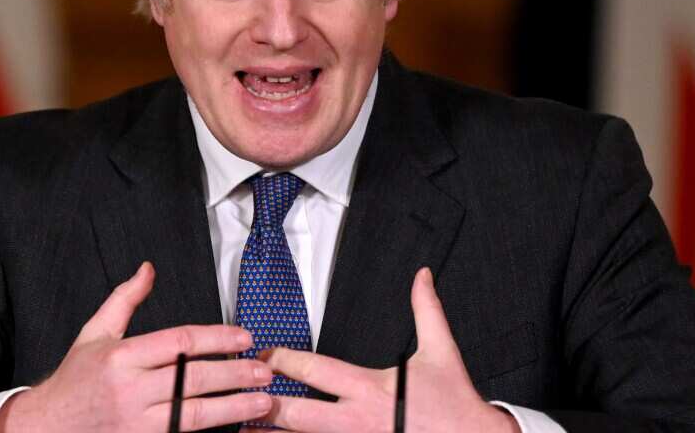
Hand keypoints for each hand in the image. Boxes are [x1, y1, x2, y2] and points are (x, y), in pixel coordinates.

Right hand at [0, 262, 273, 431]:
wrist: (44, 428)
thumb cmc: (73, 381)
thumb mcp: (94, 333)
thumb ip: (125, 300)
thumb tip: (148, 270)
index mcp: (121, 357)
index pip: (180, 342)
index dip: (217, 338)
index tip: (244, 337)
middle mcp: (130, 389)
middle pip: (193, 378)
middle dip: (235, 373)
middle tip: (264, 369)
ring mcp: (136, 422)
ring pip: (193, 413)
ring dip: (234, 406)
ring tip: (264, 399)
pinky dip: (211, 428)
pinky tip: (235, 423)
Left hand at [257, 268, 518, 432]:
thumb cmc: (455, 401)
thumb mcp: (441, 351)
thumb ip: (426, 310)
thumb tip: (422, 276)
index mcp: (369, 387)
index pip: (313, 370)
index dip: (281, 360)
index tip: (262, 354)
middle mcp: (356, 419)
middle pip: (296, 414)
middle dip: (265, 405)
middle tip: (240, 395)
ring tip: (244, 428)